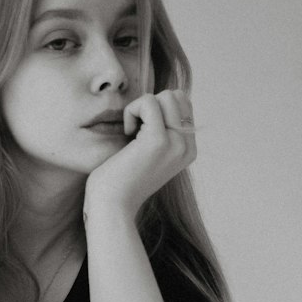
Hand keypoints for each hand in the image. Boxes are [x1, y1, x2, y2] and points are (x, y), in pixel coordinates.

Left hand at [83, 88, 196, 223]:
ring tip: (132, 133)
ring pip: (166, 96)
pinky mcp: (158, 140)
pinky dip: (132, 111)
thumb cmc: (121, 179)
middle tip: (136, 131)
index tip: (142, 132)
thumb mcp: (148, 152)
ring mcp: (176, 144)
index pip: (183, 104)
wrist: (112, 206)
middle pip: (176, 96)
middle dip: (151, 105)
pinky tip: (127, 133)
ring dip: (141, 107)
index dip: (158, 109)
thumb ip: (161, 129)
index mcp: (188, 150)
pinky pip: (148, 102)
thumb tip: (163, 98)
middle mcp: (187, 147)